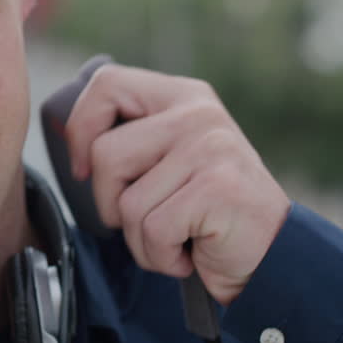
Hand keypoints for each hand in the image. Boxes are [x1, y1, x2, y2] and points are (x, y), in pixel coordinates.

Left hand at [65, 64, 290, 305]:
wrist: (272, 259)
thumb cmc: (206, 214)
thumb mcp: (170, 160)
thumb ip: (132, 140)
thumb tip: (70, 142)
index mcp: (181, 96)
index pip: (106, 84)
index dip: (80, 128)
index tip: (84, 169)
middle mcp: (197, 113)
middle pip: (105, 154)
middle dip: (111, 203)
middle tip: (147, 219)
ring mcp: (210, 147)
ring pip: (126, 203)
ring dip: (141, 239)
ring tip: (177, 237)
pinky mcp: (218, 188)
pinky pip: (152, 231)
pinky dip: (162, 257)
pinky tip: (191, 252)